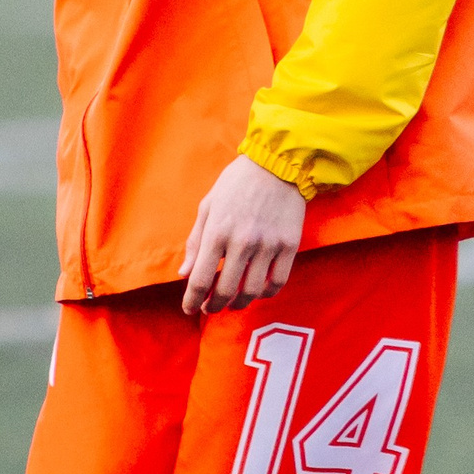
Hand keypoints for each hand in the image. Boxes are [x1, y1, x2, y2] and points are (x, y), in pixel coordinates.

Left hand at [180, 155, 307, 317]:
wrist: (277, 164)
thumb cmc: (236, 183)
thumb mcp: (207, 206)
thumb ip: (195, 242)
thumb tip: (184, 273)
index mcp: (216, 232)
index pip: (200, 279)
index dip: (192, 300)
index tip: (189, 309)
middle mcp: (242, 242)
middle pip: (225, 290)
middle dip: (214, 306)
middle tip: (209, 309)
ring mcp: (268, 245)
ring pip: (252, 290)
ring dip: (239, 303)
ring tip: (232, 303)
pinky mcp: (289, 245)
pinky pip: (278, 281)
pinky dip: (267, 293)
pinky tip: (258, 292)